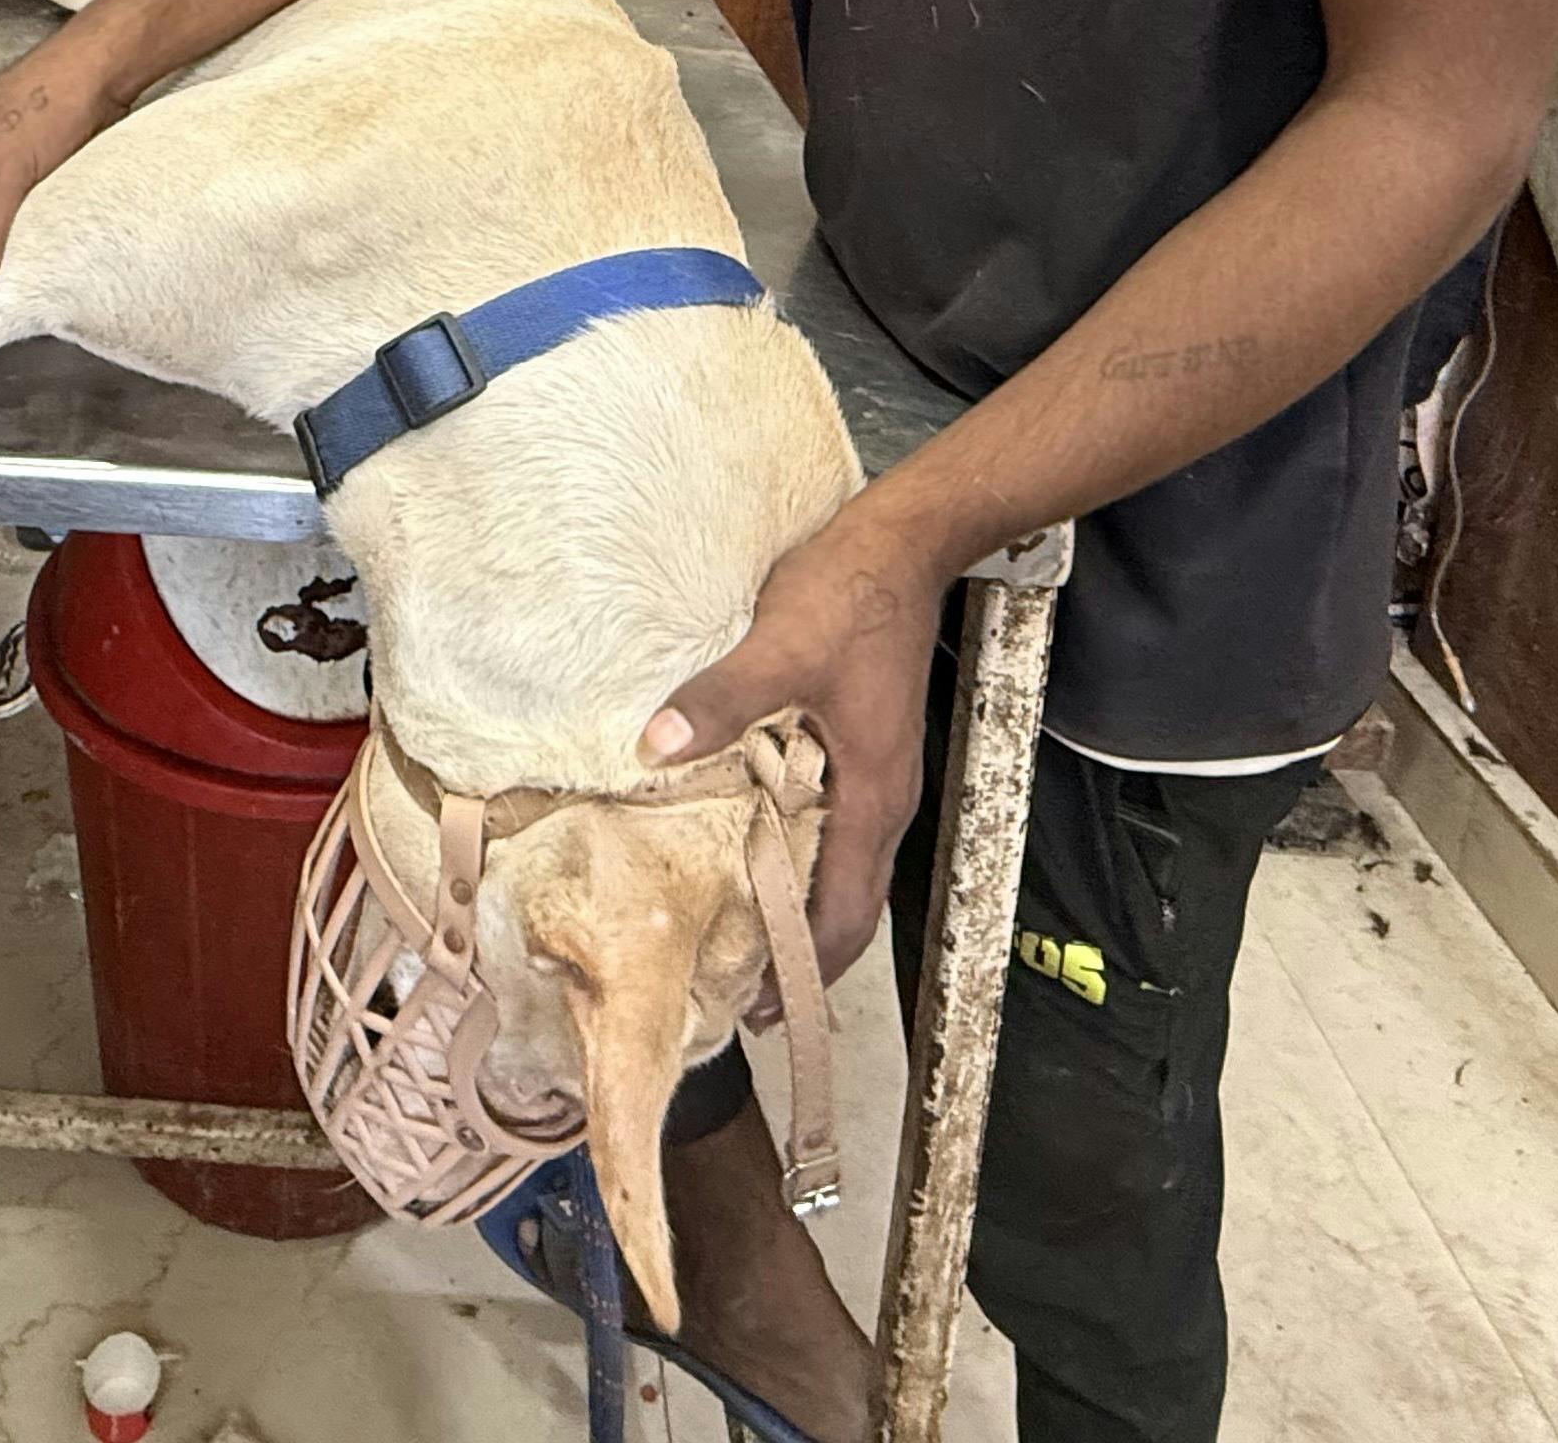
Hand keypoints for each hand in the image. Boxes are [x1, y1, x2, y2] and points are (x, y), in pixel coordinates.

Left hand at [638, 490, 953, 980]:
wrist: (904, 543)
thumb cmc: (851, 597)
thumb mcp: (781, 647)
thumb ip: (720, 700)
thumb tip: (653, 748)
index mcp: (873, 797)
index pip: (846, 915)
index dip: (804, 971)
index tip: (758, 1013)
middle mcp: (883, 801)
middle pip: (849, 908)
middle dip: (799, 957)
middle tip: (736, 995)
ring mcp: (876, 776)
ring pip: (842, 871)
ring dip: (798, 911)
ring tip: (738, 939)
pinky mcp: (860, 749)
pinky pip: (833, 829)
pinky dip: (798, 860)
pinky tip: (750, 853)